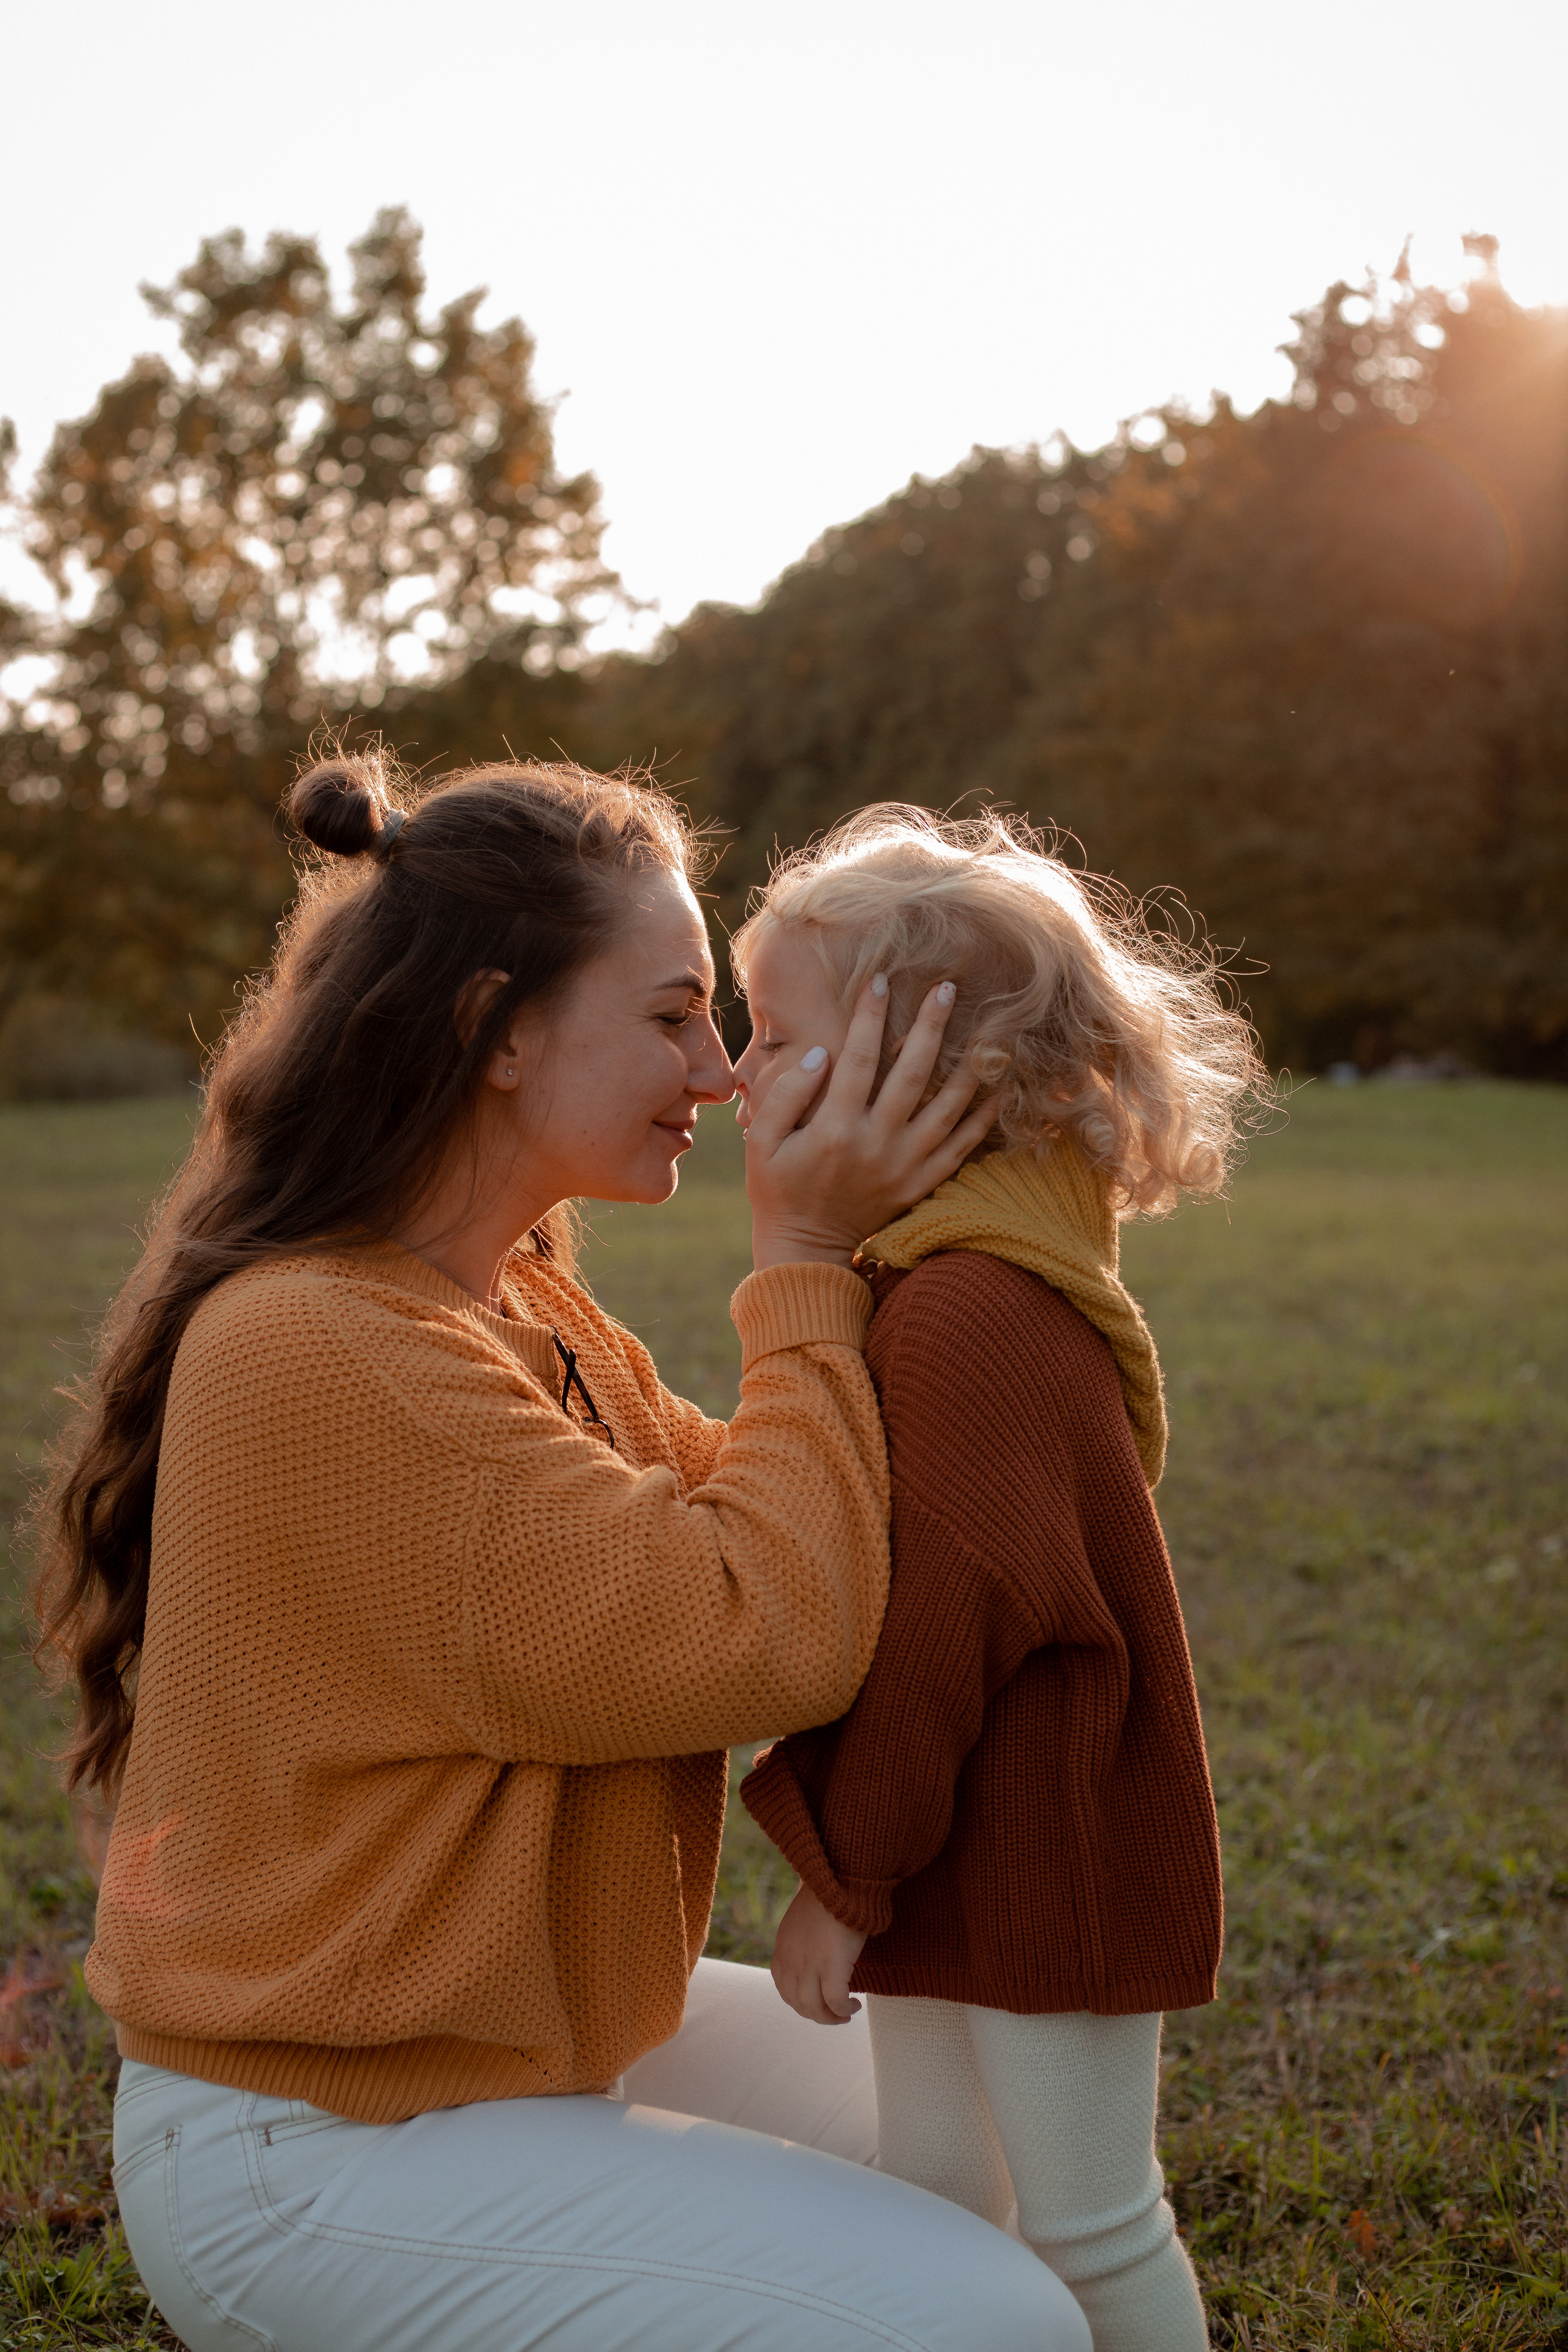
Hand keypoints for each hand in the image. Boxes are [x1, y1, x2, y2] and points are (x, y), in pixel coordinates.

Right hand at [746, 976, 997, 1269]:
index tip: (881, 980)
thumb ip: (786, 1095)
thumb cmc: (778, 1190)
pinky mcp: (922, 1183)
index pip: (859, 1059)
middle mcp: (876, 1145)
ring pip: (948, 1107)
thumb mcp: (762, 1143)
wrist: (806, 1249)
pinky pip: (963, 1147)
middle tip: (948, 987)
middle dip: (931, 1025)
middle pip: (912, 1073)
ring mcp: (905, 1166)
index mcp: (834, 1129)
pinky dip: (984, 1117)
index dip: (870, 1016)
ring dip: (969, 1065)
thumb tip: (822, 1053)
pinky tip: (1001, 1087)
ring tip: (989, 1029)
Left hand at [770, 1880, 868, 2024]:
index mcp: (783, 1949)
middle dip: (817, 2014)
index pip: (784, 1988)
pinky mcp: (831, 1967)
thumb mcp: (803, 1920)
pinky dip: (844, 2008)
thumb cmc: (829, 1895)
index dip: (801, 2001)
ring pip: (815, 2008)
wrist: (841, 1880)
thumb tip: (813, 1952)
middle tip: (835, 2015)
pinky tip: (855, 2004)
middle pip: (799, 2003)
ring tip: (846, 2014)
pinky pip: (835, 2001)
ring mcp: (810, 1965)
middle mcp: (791, 1961)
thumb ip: (801, 1940)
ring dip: (831, 2017)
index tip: (818, 2003)